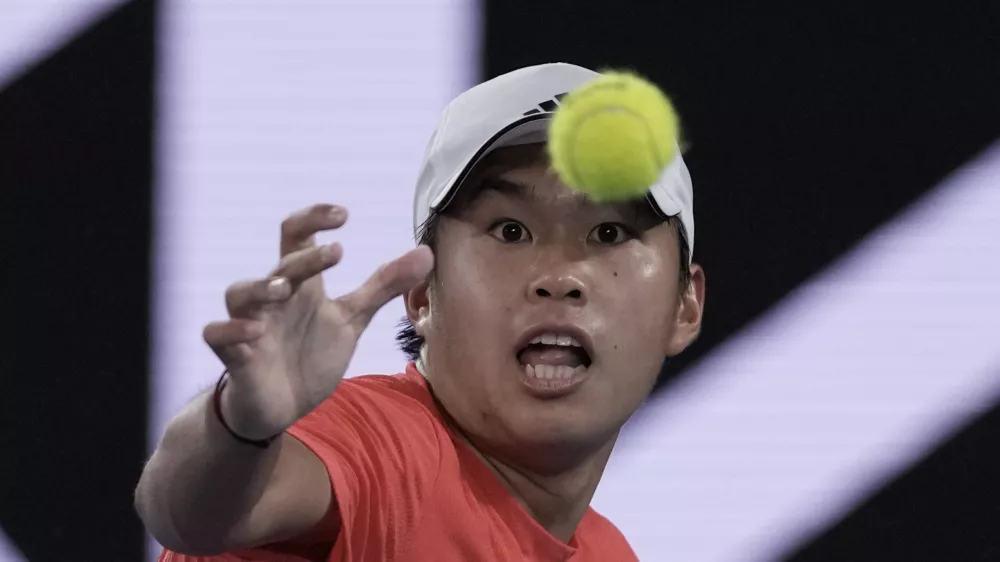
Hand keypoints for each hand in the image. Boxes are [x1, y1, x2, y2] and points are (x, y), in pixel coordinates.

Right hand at [202, 204, 433, 439]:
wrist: (283, 406)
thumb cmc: (311, 355)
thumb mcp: (352, 318)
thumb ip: (384, 286)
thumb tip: (426, 253)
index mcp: (301, 284)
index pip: (297, 235)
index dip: (314, 217)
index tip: (343, 214)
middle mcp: (272, 298)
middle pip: (280, 264)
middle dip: (305, 258)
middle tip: (336, 253)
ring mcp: (250, 324)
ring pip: (240, 292)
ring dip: (261, 287)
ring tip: (284, 289)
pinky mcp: (234, 356)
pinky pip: (217, 334)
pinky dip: (231, 330)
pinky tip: (252, 332)